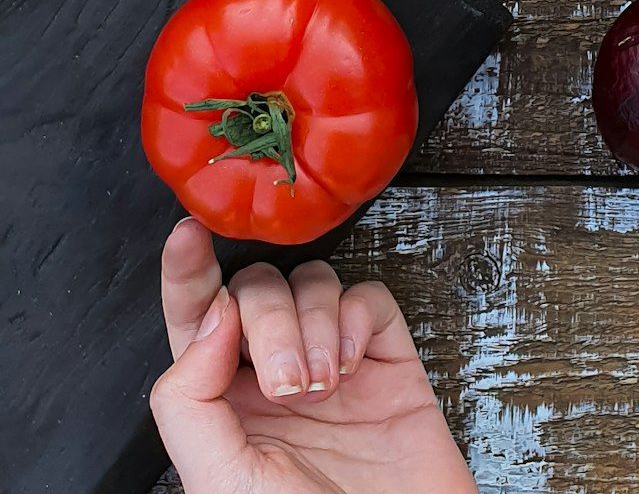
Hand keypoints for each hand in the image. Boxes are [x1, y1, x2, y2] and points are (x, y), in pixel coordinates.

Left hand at [150, 218, 476, 493]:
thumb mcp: (219, 478)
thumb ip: (190, 398)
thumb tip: (209, 315)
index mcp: (223, 406)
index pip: (194, 320)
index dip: (187, 272)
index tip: (187, 236)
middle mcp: (271, 377)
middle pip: (254, 291)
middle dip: (268, 321)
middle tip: (285, 382)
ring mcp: (331, 364)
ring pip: (311, 283)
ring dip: (311, 323)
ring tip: (320, 384)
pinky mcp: (385, 359)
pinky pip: (367, 298)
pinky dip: (355, 318)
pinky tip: (351, 363)